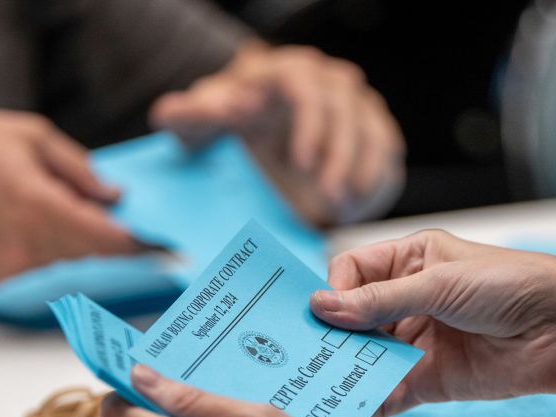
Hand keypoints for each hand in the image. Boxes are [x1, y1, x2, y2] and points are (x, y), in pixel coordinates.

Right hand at [0, 109, 141, 280]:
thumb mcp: (26, 135)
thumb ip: (79, 169)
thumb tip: (116, 197)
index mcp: (38, 207)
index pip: (108, 240)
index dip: (141, 245)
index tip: (167, 247)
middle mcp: (28, 246)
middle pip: (93, 253)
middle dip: (107, 235)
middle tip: (116, 215)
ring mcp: (11, 269)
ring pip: (66, 258)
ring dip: (71, 237)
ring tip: (39, 200)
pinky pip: (38, 264)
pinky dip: (41, 245)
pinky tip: (12, 218)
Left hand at [150, 44, 404, 225]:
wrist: (259, 139)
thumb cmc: (230, 125)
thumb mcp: (201, 123)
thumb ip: (186, 116)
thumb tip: (172, 112)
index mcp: (284, 72)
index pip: (305, 86)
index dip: (308, 123)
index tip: (300, 162)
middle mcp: (326, 82)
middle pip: (344, 111)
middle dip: (337, 155)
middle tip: (325, 193)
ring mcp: (354, 105)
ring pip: (369, 131)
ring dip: (358, 171)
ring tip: (339, 205)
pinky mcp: (372, 131)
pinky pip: (383, 150)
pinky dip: (372, 179)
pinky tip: (353, 205)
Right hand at [309, 229, 555, 412]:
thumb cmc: (511, 285)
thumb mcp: (440, 283)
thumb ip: (380, 300)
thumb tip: (322, 306)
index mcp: (411, 261)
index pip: (353, 270)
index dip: (336, 289)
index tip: (324, 311)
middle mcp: (409, 299)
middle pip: (353, 317)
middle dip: (334, 334)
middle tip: (308, 351)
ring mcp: (417, 341)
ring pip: (366, 356)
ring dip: (348, 368)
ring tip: (328, 380)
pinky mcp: (428, 380)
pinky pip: (389, 391)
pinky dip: (373, 398)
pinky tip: (363, 402)